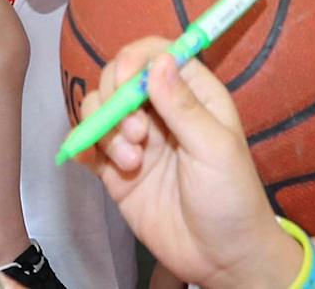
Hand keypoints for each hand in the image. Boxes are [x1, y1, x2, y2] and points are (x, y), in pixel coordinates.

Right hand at [72, 39, 301, 288]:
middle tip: (136, 134)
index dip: (135, 60)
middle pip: (118, 77)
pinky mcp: (116, 170)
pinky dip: (82, 147)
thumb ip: (183, 106)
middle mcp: (161, 110)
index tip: (126, 81)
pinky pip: (87, 145)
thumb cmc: (232, 199)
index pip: (156, 54)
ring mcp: (136, 139)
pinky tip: (97, 164)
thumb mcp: (215, 149)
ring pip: (98, 109)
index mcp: (193, 94)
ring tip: (131, 162)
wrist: (220, 259)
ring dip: (105, 129)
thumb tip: (159, 60)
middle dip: (116, 99)